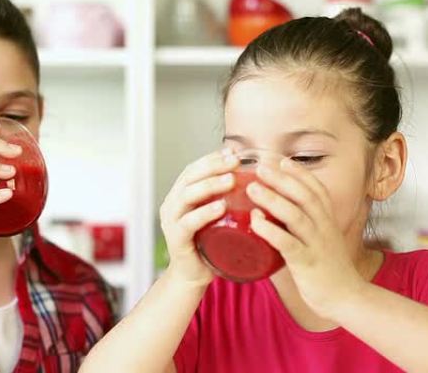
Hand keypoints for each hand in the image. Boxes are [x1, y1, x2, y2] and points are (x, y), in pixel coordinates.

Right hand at [159, 148, 239, 285]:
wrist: (193, 276)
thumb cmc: (210, 245)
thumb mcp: (217, 217)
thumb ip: (226, 198)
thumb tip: (256, 179)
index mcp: (180, 196)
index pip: (194, 169)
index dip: (212, 158)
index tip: (233, 152)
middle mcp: (172, 204)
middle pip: (189, 177)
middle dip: (213, 166)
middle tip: (235, 162)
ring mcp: (171, 221)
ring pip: (187, 195)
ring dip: (210, 185)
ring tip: (231, 180)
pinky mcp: (176, 239)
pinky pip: (189, 222)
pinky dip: (204, 212)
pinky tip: (221, 207)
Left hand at [247, 158, 366, 318]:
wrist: (346, 298)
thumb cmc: (327, 269)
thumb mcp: (320, 239)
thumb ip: (304, 225)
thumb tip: (277, 212)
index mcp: (327, 220)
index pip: (316, 189)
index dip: (299, 173)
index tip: (280, 160)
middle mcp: (323, 227)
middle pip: (304, 195)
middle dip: (282, 178)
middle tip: (260, 166)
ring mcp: (316, 244)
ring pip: (295, 215)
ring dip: (272, 199)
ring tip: (251, 188)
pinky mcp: (307, 263)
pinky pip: (287, 243)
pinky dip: (270, 230)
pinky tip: (255, 222)